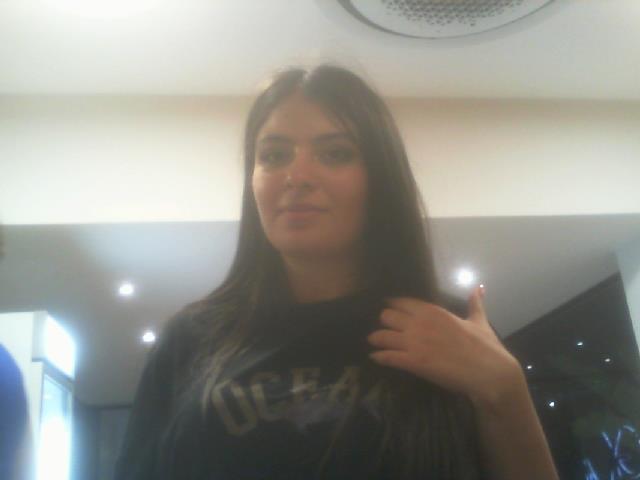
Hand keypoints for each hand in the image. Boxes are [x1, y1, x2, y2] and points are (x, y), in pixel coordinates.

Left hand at [366, 286, 523, 407]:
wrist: (490, 373)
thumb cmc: (486, 346)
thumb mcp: (479, 320)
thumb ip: (474, 303)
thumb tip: (479, 287)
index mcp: (434, 311)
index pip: (403, 302)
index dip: (393, 304)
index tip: (388, 306)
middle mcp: (420, 323)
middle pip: (387, 316)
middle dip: (384, 322)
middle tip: (384, 327)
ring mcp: (415, 343)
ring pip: (381, 335)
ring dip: (377, 339)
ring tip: (374, 342)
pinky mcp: (413, 362)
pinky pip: (387, 357)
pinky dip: (379, 357)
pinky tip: (375, 358)